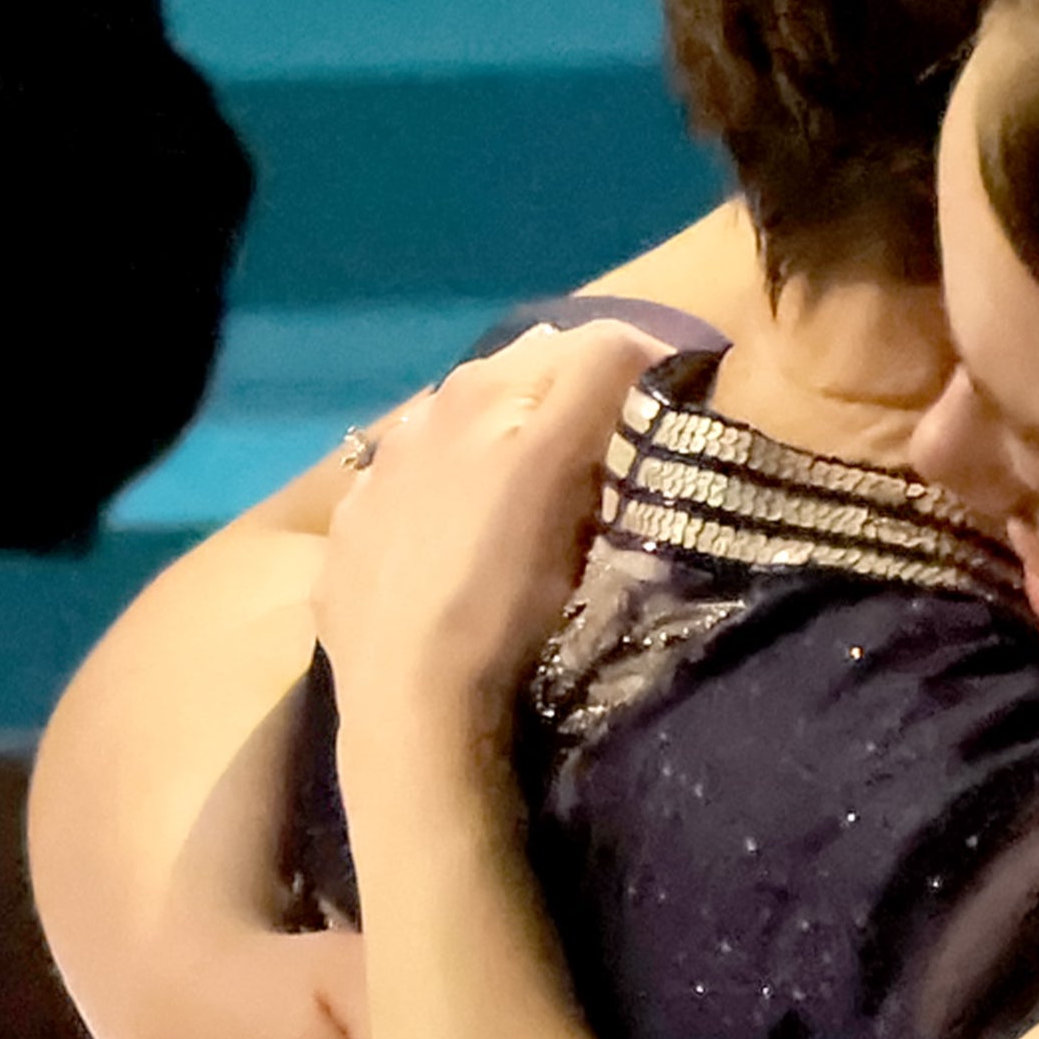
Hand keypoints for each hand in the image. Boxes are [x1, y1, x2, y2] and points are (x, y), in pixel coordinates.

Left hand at [316, 321, 662, 719]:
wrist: (410, 697)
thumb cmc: (505, 588)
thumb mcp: (562, 471)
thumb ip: (598, 382)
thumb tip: (639, 345)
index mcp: (485, 388)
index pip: (596, 341)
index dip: (650, 368)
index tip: (682, 416)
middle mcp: (427, 412)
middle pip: (528, 376)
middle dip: (579, 400)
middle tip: (620, 456)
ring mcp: (382, 474)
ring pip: (472, 426)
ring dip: (515, 439)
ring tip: (542, 496)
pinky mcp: (356, 531)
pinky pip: (420, 485)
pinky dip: (455, 491)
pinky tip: (467, 540)